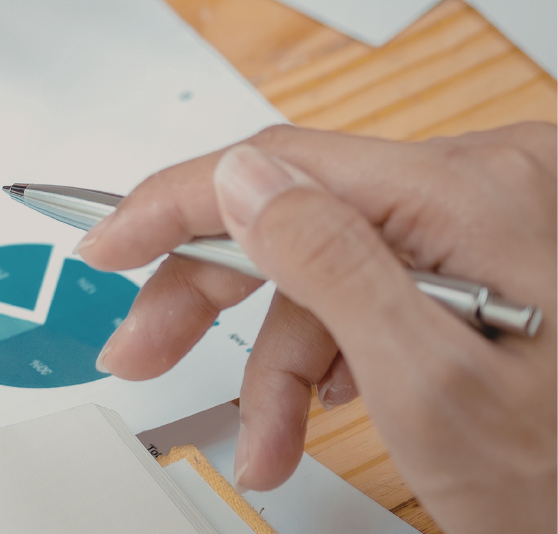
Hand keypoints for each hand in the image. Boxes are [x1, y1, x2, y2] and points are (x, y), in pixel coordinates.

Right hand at [78, 125, 555, 532]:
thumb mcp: (436, 390)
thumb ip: (331, 267)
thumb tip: (241, 180)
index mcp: (478, 193)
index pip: (282, 162)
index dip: (172, 204)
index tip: (104, 246)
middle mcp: (492, 184)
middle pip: (298, 212)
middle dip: (211, 296)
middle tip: (136, 352)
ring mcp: (499, 221)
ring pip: (334, 265)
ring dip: (280, 358)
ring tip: (262, 443)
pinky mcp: (499, 258)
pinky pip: (383, 286)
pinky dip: (340, 353)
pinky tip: (319, 411)